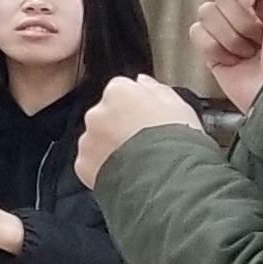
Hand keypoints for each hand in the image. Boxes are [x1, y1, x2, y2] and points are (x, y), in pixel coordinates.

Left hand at [76, 75, 200, 187]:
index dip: (136, 106)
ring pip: (97, 138)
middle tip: (143, 141)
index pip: (121, 90)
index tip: (147, 118)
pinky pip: (92, 162)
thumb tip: (142, 82)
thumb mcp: (179, 106)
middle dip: (120, 126)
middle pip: (106, 114)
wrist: (168, 181)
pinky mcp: (84, 164)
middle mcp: (98, 112)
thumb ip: (156, 89)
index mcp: (120, 92)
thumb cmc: (178, 143)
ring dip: (111, 147)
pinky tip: (126, 172)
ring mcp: (88, 139)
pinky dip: (104, 167)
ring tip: (137, 160)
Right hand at [188, 0, 262, 113]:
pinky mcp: (211, 52)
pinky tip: (234, 60)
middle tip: (259, 37)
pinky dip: (215, 47)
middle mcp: (244, 15)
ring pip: (206, 13)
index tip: (255, 5)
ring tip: (250, 52)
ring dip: (231, 36)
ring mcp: (226, 33)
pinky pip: (196, 34)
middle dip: (240, 19)